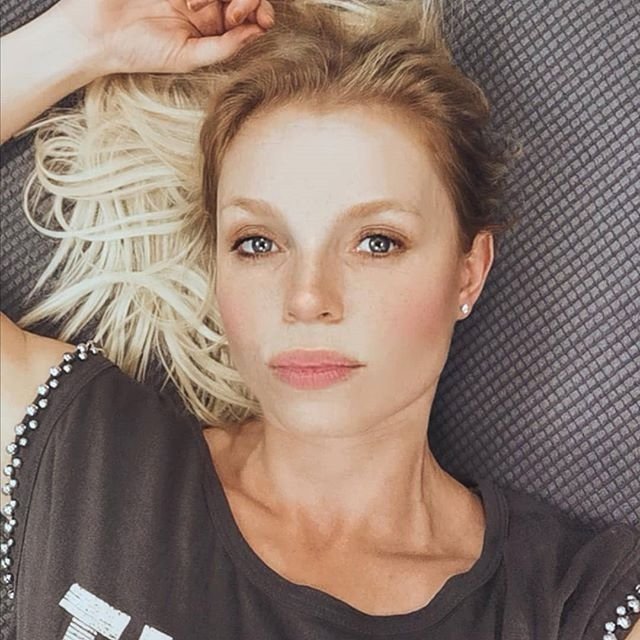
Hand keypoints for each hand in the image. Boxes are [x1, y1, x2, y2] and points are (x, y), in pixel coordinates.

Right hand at [50, 0, 274, 74]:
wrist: (98, 33)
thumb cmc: (141, 51)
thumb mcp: (189, 57)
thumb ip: (224, 47)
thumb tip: (258, 33)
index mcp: (211, 25)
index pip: (247, 12)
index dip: (260, 10)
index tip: (261, 20)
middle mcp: (203, 2)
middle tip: (234, 12)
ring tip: (204, 5)